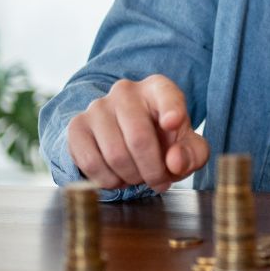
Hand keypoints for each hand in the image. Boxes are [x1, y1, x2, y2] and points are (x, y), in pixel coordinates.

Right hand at [66, 75, 209, 193]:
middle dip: (152, 170)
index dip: (171, 110)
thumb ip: (192, 154)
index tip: (173, 123)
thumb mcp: (188, 146)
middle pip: (139, 138)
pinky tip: (118, 177)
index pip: (166, 95)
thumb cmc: (163, 139)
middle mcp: (125, 91)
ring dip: (131, 177)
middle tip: (159, 182)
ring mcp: (98, 107)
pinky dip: (107, 180)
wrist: (126, 137)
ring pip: (114, 154)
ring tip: (139, 177)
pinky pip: (90, 162)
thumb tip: (175, 162)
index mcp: (158, 88)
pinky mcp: (77, 126)